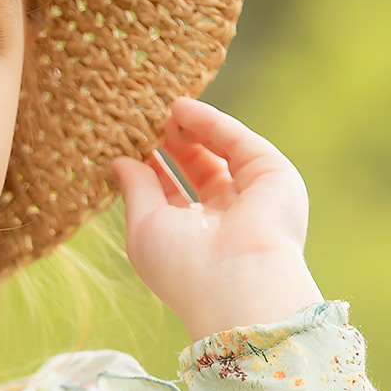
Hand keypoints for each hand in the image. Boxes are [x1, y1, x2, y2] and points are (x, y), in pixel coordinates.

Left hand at [111, 97, 322, 343]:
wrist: (235, 282)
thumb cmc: (181, 266)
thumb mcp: (144, 226)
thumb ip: (135, 189)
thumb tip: (118, 161)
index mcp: (196, 238)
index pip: (172, 192)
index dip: (153, 166)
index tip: (127, 142)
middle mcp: (228, 217)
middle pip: (199, 168)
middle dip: (171, 143)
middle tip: (143, 121)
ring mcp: (252, 194)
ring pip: (219, 149)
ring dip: (188, 128)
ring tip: (159, 111)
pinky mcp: (272, 173)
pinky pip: (236, 139)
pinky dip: (209, 121)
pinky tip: (180, 108)